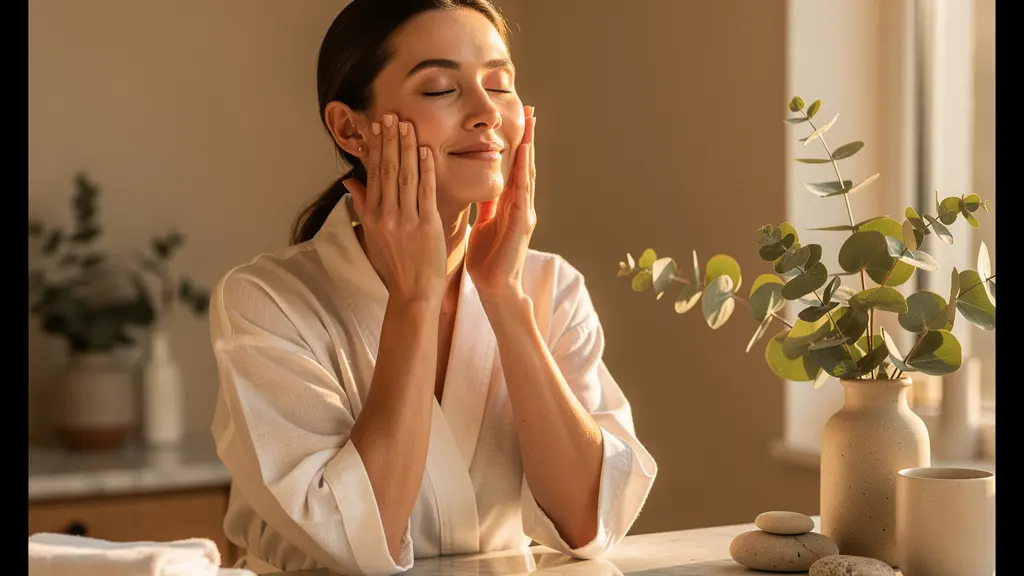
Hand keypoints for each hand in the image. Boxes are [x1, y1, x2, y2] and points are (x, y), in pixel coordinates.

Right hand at [344, 113, 446, 305]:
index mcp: (373, 216)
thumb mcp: (372, 235)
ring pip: (406, 176)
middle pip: (388, 169)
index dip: (376, 148)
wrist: (413, 292)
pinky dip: (426, 169)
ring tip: (407, 124)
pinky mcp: (426, 225)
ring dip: (407, 147)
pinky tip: (425, 151)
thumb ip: (363, 206)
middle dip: (390, 140)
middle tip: (391, 115)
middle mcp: (387, 215)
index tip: (377, 127)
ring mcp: (406, 220)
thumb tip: (349, 181)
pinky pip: (426, 191)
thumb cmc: (395, 265)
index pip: (373, 174)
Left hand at [467, 106, 536, 298]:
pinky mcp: (521, 223)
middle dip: (528, 136)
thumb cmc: (487, 259)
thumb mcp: (482, 224)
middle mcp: (520, 204)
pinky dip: (523, 173)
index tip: (517, 119)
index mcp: (509, 204)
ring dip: (529, 148)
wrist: (495, 287)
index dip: (515, 142)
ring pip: (526, 173)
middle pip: (524, 163)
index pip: (513, 167)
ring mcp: (524, 213)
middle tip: (531, 109)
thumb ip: (485, 205)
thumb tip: (480, 187)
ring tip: (531, 124)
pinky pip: (522, 193)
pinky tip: (524, 156)